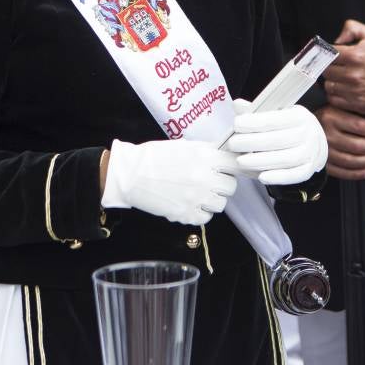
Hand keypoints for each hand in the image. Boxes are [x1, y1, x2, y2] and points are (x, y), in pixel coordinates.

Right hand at [102, 138, 237, 225]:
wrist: (130, 175)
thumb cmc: (154, 157)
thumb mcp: (184, 146)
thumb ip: (206, 152)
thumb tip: (224, 155)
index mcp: (205, 157)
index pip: (235, 164)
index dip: (232, 166)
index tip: (227, 169)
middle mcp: (204, 177)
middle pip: (231, 186)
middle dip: (222, 184)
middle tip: (212, 182)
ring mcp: (196, 198)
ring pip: (221, 204)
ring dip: (212, 199)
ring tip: (199, 194)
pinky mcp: (185, 214)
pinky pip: (205, 218)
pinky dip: (200, 213)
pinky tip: (190, 204)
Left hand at [227, 99, 327, 184]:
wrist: (314, 143)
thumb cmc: (290, 127)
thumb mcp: (278, 114)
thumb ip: (258, 111)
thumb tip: (237, 104)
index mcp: (299, 116)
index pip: (273, 120)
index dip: (252, 123)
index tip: (236, 125)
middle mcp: (308, 133)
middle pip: (276, 140)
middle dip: (251, 142)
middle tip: (233, 144)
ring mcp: (310, 153)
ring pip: (285, 159)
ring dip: (260, 161)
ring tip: (241, 161)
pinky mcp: (308, 169)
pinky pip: (294, 175)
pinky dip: (278, 177)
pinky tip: (261, 176)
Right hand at [315, 105, 364, 179]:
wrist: (306, 128)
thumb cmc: (330, 117)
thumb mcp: (345, 109)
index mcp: (331, 117)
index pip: (359, 126)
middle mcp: (326, 134)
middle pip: (357, 145)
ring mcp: (324, 151)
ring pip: (351, 161)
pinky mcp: (323, 163)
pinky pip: (342, 172)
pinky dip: (357, 174)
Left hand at [323, 19, 364, 116]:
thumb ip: (352, 28)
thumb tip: (337, 39)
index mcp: (355, 56)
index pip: (327, 54)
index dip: (328, 54)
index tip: (332, 57)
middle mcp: (353, 74)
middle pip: (326, 71)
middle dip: (330, 68)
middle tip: (339, 67)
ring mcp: (353, 91)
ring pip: (328, 86)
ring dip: (333, 82)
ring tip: (342, 79)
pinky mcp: (354, 104)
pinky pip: (333, 99)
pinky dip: (336, 95)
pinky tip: (345, 90)